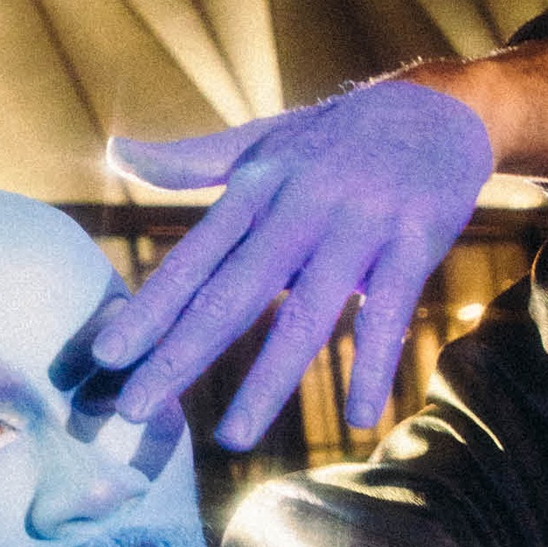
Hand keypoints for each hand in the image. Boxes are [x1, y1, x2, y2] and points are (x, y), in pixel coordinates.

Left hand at [92, 82, 493, 449]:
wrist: (439, 108)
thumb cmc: (334, 137)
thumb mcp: (262, 140)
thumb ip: (190, 160)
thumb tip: (115, 152)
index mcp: (256, 186)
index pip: (194, 258)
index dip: (149, 308)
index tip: (107, 357)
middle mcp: (300, 205)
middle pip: (234, 292)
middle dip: (181, 353)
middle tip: (135, 408)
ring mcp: (359, 225)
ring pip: (306, 313)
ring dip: (267, 380)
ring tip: (233, 437)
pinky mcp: (415, 242)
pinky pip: (388, 315)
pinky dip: (371, 367)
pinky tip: (356, 417)